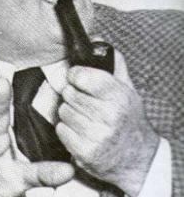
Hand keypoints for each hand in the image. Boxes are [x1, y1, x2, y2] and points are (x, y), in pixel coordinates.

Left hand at [56, 52, 158, 196]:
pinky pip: (61, 130)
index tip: (77, 78)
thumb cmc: (128, 119)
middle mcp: (108, 116)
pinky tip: (79, 131)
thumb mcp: (128, 89)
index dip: (75, 75)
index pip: (82, 76)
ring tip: (83, 117)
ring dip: (68, 113)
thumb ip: (113, 63)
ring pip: (63, 111)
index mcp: (118, 96)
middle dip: (72, 95)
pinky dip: (66, 130)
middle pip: (69, 94)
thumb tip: (97, 40)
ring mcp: (96, 135)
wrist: (136, 157)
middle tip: (82, 102)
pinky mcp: (85, 152)